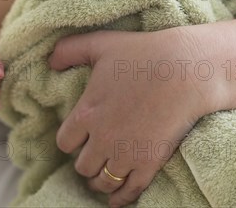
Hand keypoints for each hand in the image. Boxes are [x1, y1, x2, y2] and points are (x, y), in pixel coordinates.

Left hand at [49, 29, 215, 207]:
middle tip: (92, 155)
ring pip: (102, 182)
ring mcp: (126, 153)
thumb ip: (70, 49)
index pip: (64, 142)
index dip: (70, 139)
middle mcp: (102, 138)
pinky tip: (117, 198)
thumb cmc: (142, 53)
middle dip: (85, 161)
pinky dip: (120, 198)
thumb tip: (50, 61)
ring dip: (100, 180)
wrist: (184, 70)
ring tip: (102, 176)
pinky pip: (129, 191)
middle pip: (82, 166)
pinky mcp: (149, 162)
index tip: (78, 136)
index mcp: (87, 112)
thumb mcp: (101, 44)